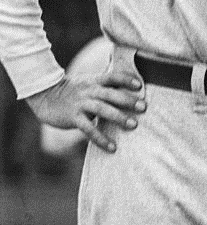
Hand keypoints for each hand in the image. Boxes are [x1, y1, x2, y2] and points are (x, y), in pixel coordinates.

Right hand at [25, 70, 145, 152]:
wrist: (44, 96)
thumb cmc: (72, 91)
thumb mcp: (88, 83)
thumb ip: (105, 86)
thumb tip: (128, 91)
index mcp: (94, 81)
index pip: (112, 77)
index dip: (125, 80)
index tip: (140, 85)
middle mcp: (88, 91)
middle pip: (110, 94)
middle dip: (128, 100)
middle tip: (144, 107)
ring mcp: (80, 104)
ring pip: (102, 109)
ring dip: (118, 117)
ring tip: (133, 125)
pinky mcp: (73, 117)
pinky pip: (88, 129)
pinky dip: (101, 138)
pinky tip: (112, 147)